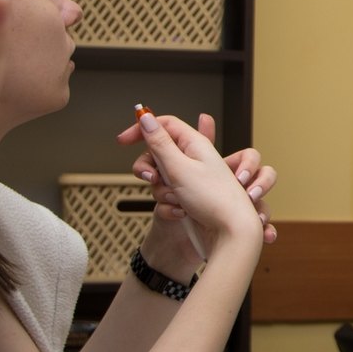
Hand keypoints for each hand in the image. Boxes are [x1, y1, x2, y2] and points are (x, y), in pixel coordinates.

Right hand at [120, 111, 275, 244]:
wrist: (229, 234)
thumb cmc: (213, 199)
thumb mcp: (180, 167)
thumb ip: (160, 143)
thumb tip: (147, 117)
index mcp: (195, 144)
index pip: (164, 124)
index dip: (143, 129)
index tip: (123, 141)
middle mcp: (193, 159)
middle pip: (157, 154)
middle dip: (149, 168)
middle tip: (153, 178)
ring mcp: (190, 180)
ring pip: (160, 179)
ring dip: (163, 192)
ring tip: (180, 201)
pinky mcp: (188, 198)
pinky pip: (167, 198)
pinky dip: (171, 207)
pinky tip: (183, 213)